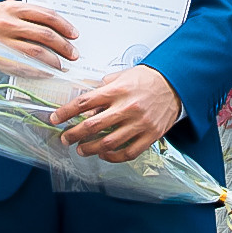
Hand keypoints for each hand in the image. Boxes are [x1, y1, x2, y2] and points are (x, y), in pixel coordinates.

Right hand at [0, 2, 77, 67]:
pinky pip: (21, 66)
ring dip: (53, 60)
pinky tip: (46, 73)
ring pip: (35, 52)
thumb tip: (56, 29)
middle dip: (63, 46)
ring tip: (61, 65)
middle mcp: (7, 23)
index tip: (74, 34)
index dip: (64, 26)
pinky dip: (37, 70)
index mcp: (13, 8)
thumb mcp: (6, 10)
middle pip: (44, 34)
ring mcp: (0, 41)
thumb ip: (28, 16)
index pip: (46, 15)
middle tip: (73, 54)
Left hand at [49, 65, 181, 161]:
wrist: (175, 84)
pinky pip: (128, 152)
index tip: (55, 118)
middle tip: (65, 139)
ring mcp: (139, 123)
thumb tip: (87, 103)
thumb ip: (104, 88)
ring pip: (108, 143)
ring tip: (81, 149)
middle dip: (73, 134)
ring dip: (90, 148)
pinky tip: (104, 154)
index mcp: (117, 90)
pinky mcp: (150, 135)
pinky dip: (113, 157)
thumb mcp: (123, 75)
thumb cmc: (148, 79)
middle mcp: (127, 107)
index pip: (84, 102)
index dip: (66, 112)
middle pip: (92, 126)